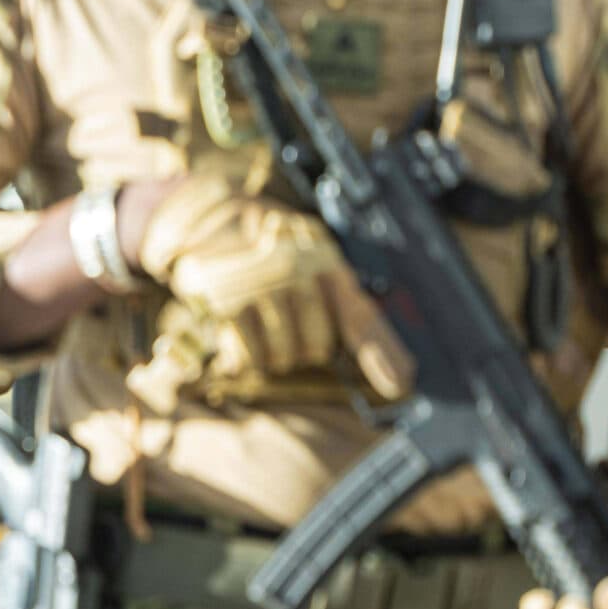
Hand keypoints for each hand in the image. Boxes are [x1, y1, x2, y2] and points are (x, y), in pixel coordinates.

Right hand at [123, 175, 412, 406]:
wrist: (207, 224)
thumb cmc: (274, 256)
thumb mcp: (323, 273)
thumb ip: (361, 324)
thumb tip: (400, 380)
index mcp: (326, 260)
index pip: (359, 316)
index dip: (381, 353)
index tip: (398, 384)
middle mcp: (294, 268)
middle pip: (316, 346)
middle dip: (303, 344)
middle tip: (285, 317)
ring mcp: (257, 284)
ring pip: (281, 356)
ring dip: (271, 350)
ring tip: (259, 318)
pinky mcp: (222, 301)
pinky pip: (246, 357)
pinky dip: (243, 353)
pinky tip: (239, 326)